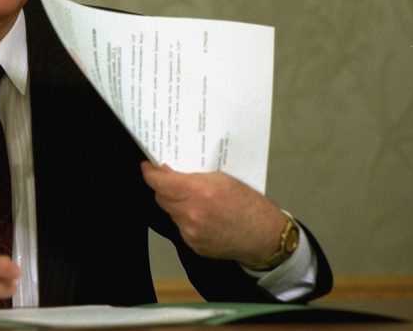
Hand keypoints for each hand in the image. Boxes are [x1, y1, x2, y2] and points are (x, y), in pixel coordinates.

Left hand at [141, 162, 286, 264]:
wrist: (265, 237)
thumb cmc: (248, 204)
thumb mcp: (222, 179)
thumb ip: (193, 176)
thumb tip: (169, 174)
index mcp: (199, 192)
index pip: (160, 183)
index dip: (149, 173)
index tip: (147, 167)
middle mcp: (191, 213)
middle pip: (161, 197)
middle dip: (163, 187)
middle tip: (171, 180)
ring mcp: (191, 232)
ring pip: (170, 212)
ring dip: (175, 204)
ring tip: (194, 199)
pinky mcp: (193, 245)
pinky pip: (180, 227)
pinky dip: (185, 219)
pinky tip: (202, 216)